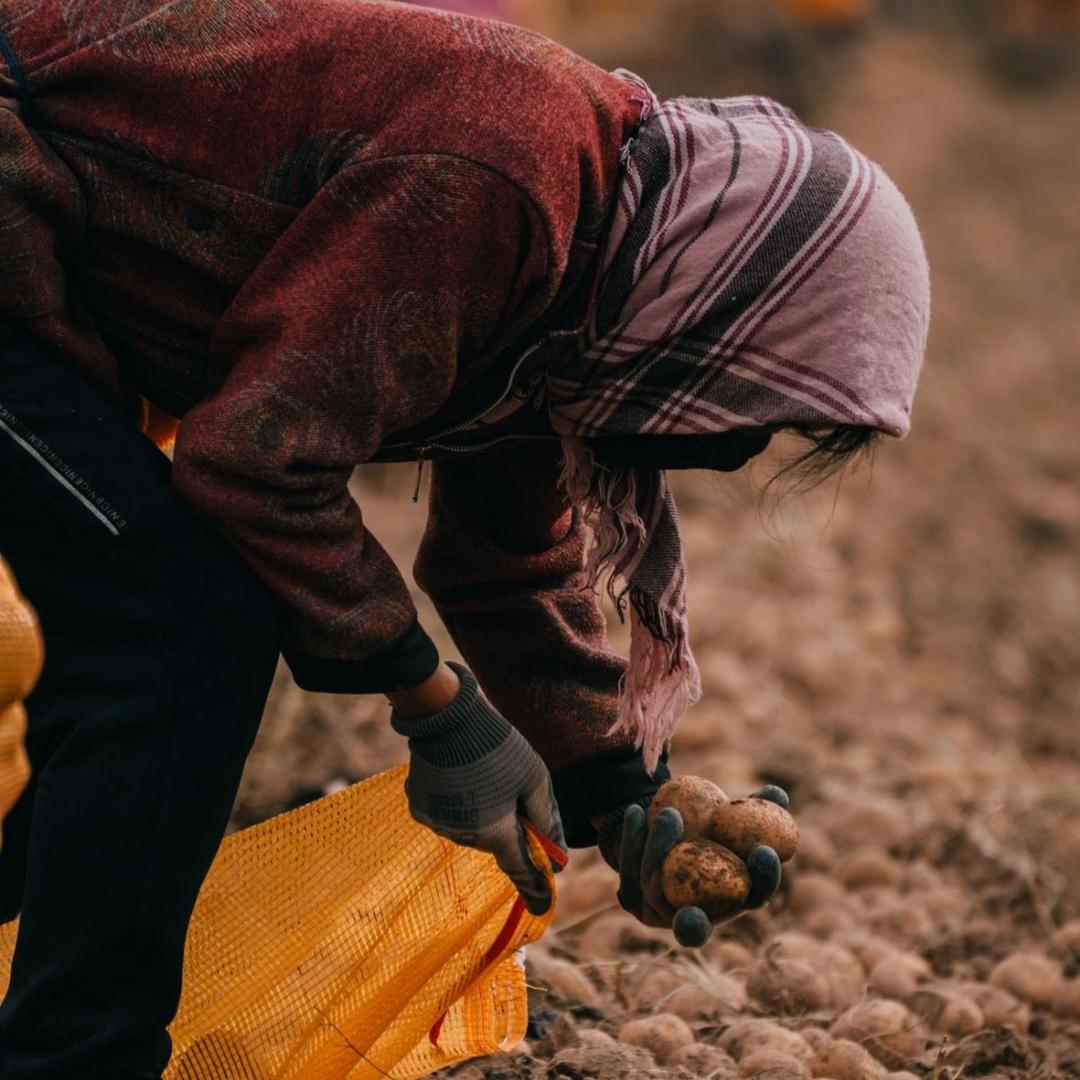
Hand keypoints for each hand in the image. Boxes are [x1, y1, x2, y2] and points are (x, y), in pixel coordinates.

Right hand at [391, 662, 567, 914]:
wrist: (446, 718)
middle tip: (510, 788)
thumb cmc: (498, 747)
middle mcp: (465, 837)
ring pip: (471, 828)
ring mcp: (438, 824)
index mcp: (496, 832)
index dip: (535, 887)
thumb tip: (558, 858)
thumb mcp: (534, 779)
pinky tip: (458, 775)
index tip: (542, 907)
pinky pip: (447, 814)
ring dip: (481, 812)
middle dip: (507, 825)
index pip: (521, 870)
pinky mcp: (420, 809)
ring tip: (480, 774)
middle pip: (496, 842)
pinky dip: (457, 802)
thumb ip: (546, 820)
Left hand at [598, 786, 786, 946]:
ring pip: (654, 890)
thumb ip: (756, 806)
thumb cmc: (709, 826)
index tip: (765, 850)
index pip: (757, 897)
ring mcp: (663, 917)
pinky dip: (634, 840)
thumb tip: (776, 793)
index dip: (764, 880)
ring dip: (659, 849)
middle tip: (704, 883)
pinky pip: (630, 874)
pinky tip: (636, 811)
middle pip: (695, 923)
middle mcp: (702, 919)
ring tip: (669, 811)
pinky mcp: (634, 902)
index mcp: (738, 900)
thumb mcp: (732, 814)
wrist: (663, 831)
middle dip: (694, 901)